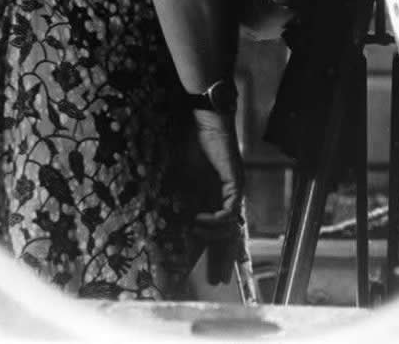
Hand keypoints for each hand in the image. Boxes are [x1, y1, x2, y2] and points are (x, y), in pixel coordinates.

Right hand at [190, 110, 244, 284]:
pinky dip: (215, 221)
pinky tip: (198, 223)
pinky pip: (228, 212)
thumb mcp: (179, 177)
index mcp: (213, 195)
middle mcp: (227, 196)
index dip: (213, 253)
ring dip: (215, 240)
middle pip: (229, 236)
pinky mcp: (234, 183)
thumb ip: (177, 198)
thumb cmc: (190, 141)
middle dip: (223, 259)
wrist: (202, 118)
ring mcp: (233, 190)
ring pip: (230, 227)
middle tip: (217, 279)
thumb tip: (163, 220)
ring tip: (196, 240)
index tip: (208, 273)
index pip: (216, 231)